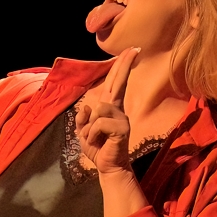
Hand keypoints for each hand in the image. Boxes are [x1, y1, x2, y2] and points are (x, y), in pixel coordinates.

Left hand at [74, 47, 139, 173]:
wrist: (107, 168)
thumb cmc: (97, 149)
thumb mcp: (83, 132)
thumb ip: (82, 119)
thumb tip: (87, 107)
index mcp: (109, 108)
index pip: (115, 83)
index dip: (121, 67)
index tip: (132, 51)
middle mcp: (118, 110)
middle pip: (118, 83)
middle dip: (124, 65)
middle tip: (134, 49)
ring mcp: (122, 119)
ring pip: (98, 109)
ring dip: (89, 126)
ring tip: (94, 138)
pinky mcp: (122, 129)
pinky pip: (99, 123)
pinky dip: (92, 134)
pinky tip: (97, 142)